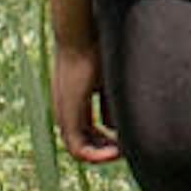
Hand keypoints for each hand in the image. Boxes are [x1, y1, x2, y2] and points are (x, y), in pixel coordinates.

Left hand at [48, 35, 120, 164]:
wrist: (80, 35)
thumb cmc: (97, 50)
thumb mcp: (108, 82)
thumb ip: (112, 104)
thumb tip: (119, 125)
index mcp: (73, 102)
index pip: (89, 132)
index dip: (107, 139)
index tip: (126, 138)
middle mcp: (65, 113)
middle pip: (85, 143)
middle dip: (107, 149)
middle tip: (127, 148)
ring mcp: (63, 116)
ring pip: (80, 151)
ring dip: (103, 155)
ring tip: (123, 151)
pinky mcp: (66, 117)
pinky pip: (77, 150)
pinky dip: (97, 155)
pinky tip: (116, 150)